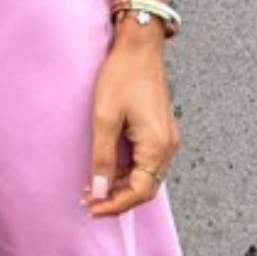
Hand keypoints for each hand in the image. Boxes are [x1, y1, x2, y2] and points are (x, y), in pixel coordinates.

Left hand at [80, 16, 180, 217]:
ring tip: (93, 187)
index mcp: (157, 146)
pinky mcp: (160, 131)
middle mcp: (168, 147)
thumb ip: (103, 157)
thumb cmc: (122, 77)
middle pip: (145, 188)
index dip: (114, 205)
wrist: (139, 47)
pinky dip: (128, 172)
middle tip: (89, 201)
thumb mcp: (105, 118)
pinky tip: (107, 169)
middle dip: (117, 199)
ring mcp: (166, 139)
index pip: (139, 192)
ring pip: (146, 177)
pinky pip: (146, 162)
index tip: (91, 209)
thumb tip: (100, 190)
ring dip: (121, 186)